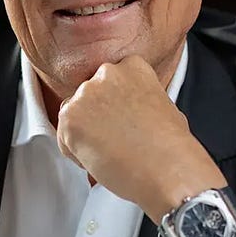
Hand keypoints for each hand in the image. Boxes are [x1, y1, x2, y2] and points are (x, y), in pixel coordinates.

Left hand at [56, 56, 226, 219]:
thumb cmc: (171, 147)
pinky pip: (64, 138)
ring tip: (111, 151)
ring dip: (85, 134)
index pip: (108, 80)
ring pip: (72, 115)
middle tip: (115, 139)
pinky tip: (101, 159)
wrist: (168, 170)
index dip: (112, 104)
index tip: (121, 119)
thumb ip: (137, 98)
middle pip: (87, 95)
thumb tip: (126, 109)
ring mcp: (86, 94)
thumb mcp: (163, 106)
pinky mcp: (70, 118)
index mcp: (132, 66)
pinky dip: (77, 153)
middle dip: (96, 117)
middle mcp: (107, 74)